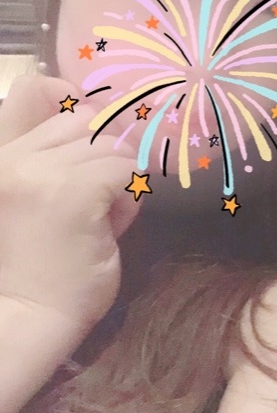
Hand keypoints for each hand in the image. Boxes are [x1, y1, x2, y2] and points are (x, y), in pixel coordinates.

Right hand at [0, 74, 139, 332]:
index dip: (70, 102)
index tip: (91, 118)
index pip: (32, 91)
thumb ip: (61, 169)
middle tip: (104, 189)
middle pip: (80, 122)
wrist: (23, 321)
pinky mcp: (74, 190)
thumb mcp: (34, 205)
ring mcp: (40, 171)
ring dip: (116, 176)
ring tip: (104, 215)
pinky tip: (113, 222)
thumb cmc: (31, 274)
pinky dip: (128, 193)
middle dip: (99, 150)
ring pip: (108, 146)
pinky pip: (124, 171)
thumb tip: (113, 142)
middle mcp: (10, 156)